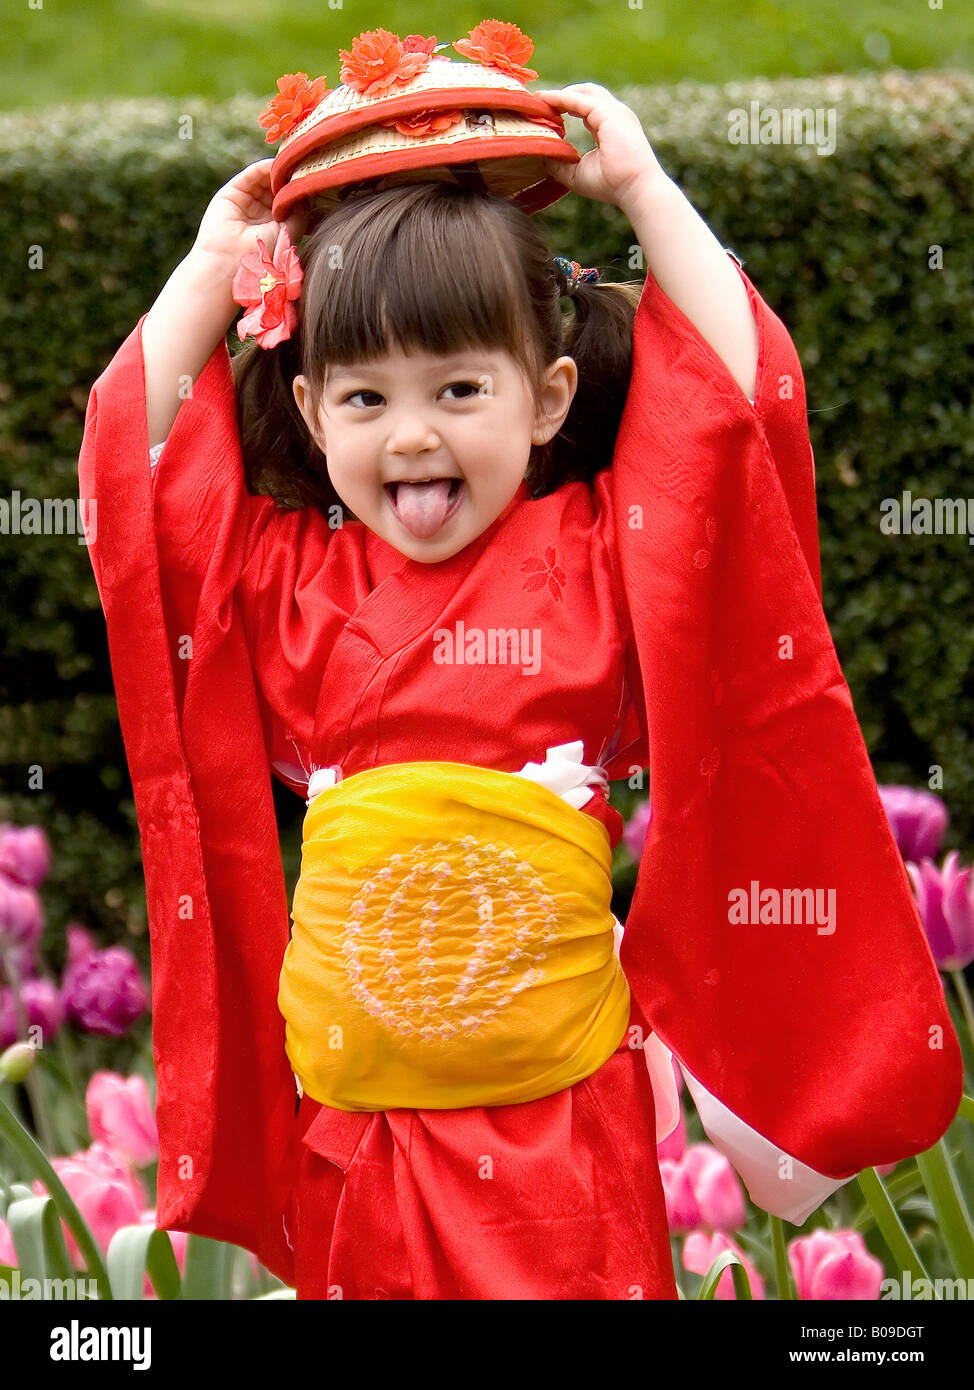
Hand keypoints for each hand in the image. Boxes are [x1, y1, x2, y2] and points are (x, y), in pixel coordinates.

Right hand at [192, 158, 309, 275]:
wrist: (229, 264)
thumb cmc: (261, 258)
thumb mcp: (288, 235)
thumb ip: (300, 214)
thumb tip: (308, 194)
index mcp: (274, 228)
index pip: (290, 205)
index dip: (301, 194)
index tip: (317, 184)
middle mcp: (260, 215)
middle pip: (279, 190)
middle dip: (292, 181)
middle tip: (308, 170)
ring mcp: (246, 203)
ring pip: (267, 180)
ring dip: (281, 173)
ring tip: (294, 167)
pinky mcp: (233, 192)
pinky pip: (252, 174)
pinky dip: (266, 167)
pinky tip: (278, 165)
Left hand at [535, 83, 664, 209]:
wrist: (636, 188)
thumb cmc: (612, 184)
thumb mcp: (578, 174)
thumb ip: (560, 163)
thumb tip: (540, 154)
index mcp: (611, 127)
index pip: (586, 109)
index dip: (566, 106)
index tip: (545, 110)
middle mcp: (615, 115)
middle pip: (587, 93)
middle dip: (564, 94)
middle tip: (538, 101)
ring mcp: (614, 111)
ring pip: (583, 92)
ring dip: (560, 94)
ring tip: (538, 99)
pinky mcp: (608, 113)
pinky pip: (579, 100)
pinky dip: (561, 98)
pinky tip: (545, 100)